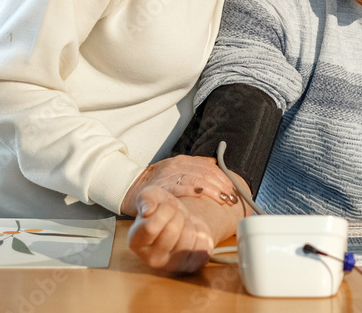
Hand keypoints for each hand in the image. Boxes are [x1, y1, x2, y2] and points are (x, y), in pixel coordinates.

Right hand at [120, 154, 237, 216]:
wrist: (128, 186)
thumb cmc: (155, 182)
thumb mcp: (174, 170)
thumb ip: (194, 167)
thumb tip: (214, 163)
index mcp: (182, 161)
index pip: (208, 166)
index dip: (222, 178)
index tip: (232, 189)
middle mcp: (176, 166)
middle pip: (205, 173)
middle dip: (221, 185)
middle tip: (231, 197)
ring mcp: (168, 176)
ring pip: (196, 180)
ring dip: (212, 190)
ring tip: (223, 200)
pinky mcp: (160, 188)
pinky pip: (179, 189)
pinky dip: (193, 193)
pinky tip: (203, 198)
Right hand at [128, 186, 215, 272]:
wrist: (181, 218)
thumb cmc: (162, 209)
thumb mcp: (151, 196)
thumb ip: (145, 199)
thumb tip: (147, 210)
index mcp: (136, 241)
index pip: (151, 227)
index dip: (163, 211)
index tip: (164, 207)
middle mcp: (151, 258)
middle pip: (172, 230)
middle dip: (178, 215)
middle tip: (175, 216)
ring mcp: (171, 265)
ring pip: (189, 236)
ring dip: (190, 224)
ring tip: (182, 225)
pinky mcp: (191, 266)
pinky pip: (203, 246)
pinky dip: (201, 233)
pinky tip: (192, 235)